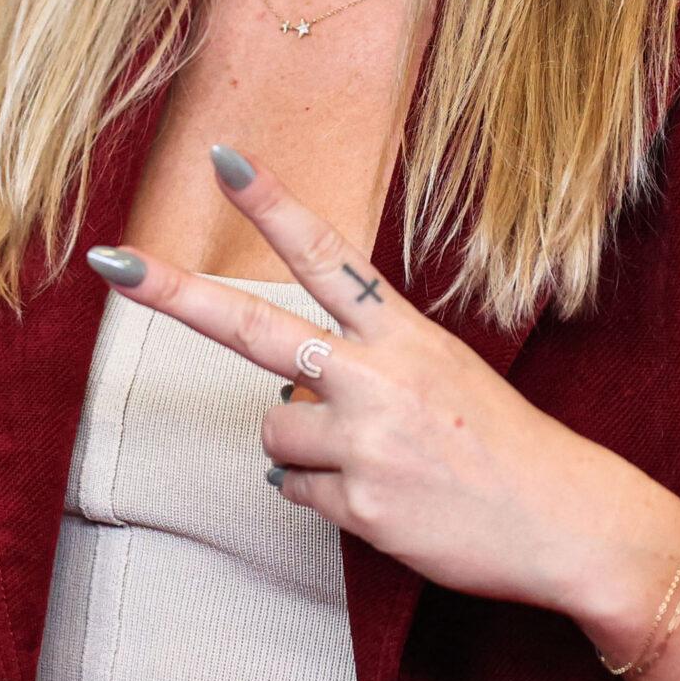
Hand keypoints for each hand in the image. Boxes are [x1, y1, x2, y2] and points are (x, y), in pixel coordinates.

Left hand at [82, 142, 630, 614]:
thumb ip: (370, 364)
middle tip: (113, 263)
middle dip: (176, 295)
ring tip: (370, 456)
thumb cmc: (503, 445)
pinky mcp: (359, 503)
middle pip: (254, 328)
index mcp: (404, 334)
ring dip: (300, 443)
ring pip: (273, 428)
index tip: (224, 158)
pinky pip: (296, 490)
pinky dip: (326, 493)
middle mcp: (377, 377)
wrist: (566, 522)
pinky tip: (381, 496)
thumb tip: (291, 386)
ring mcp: (363, 441)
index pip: (326, 255)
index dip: (272, 205)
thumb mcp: (446, 373)